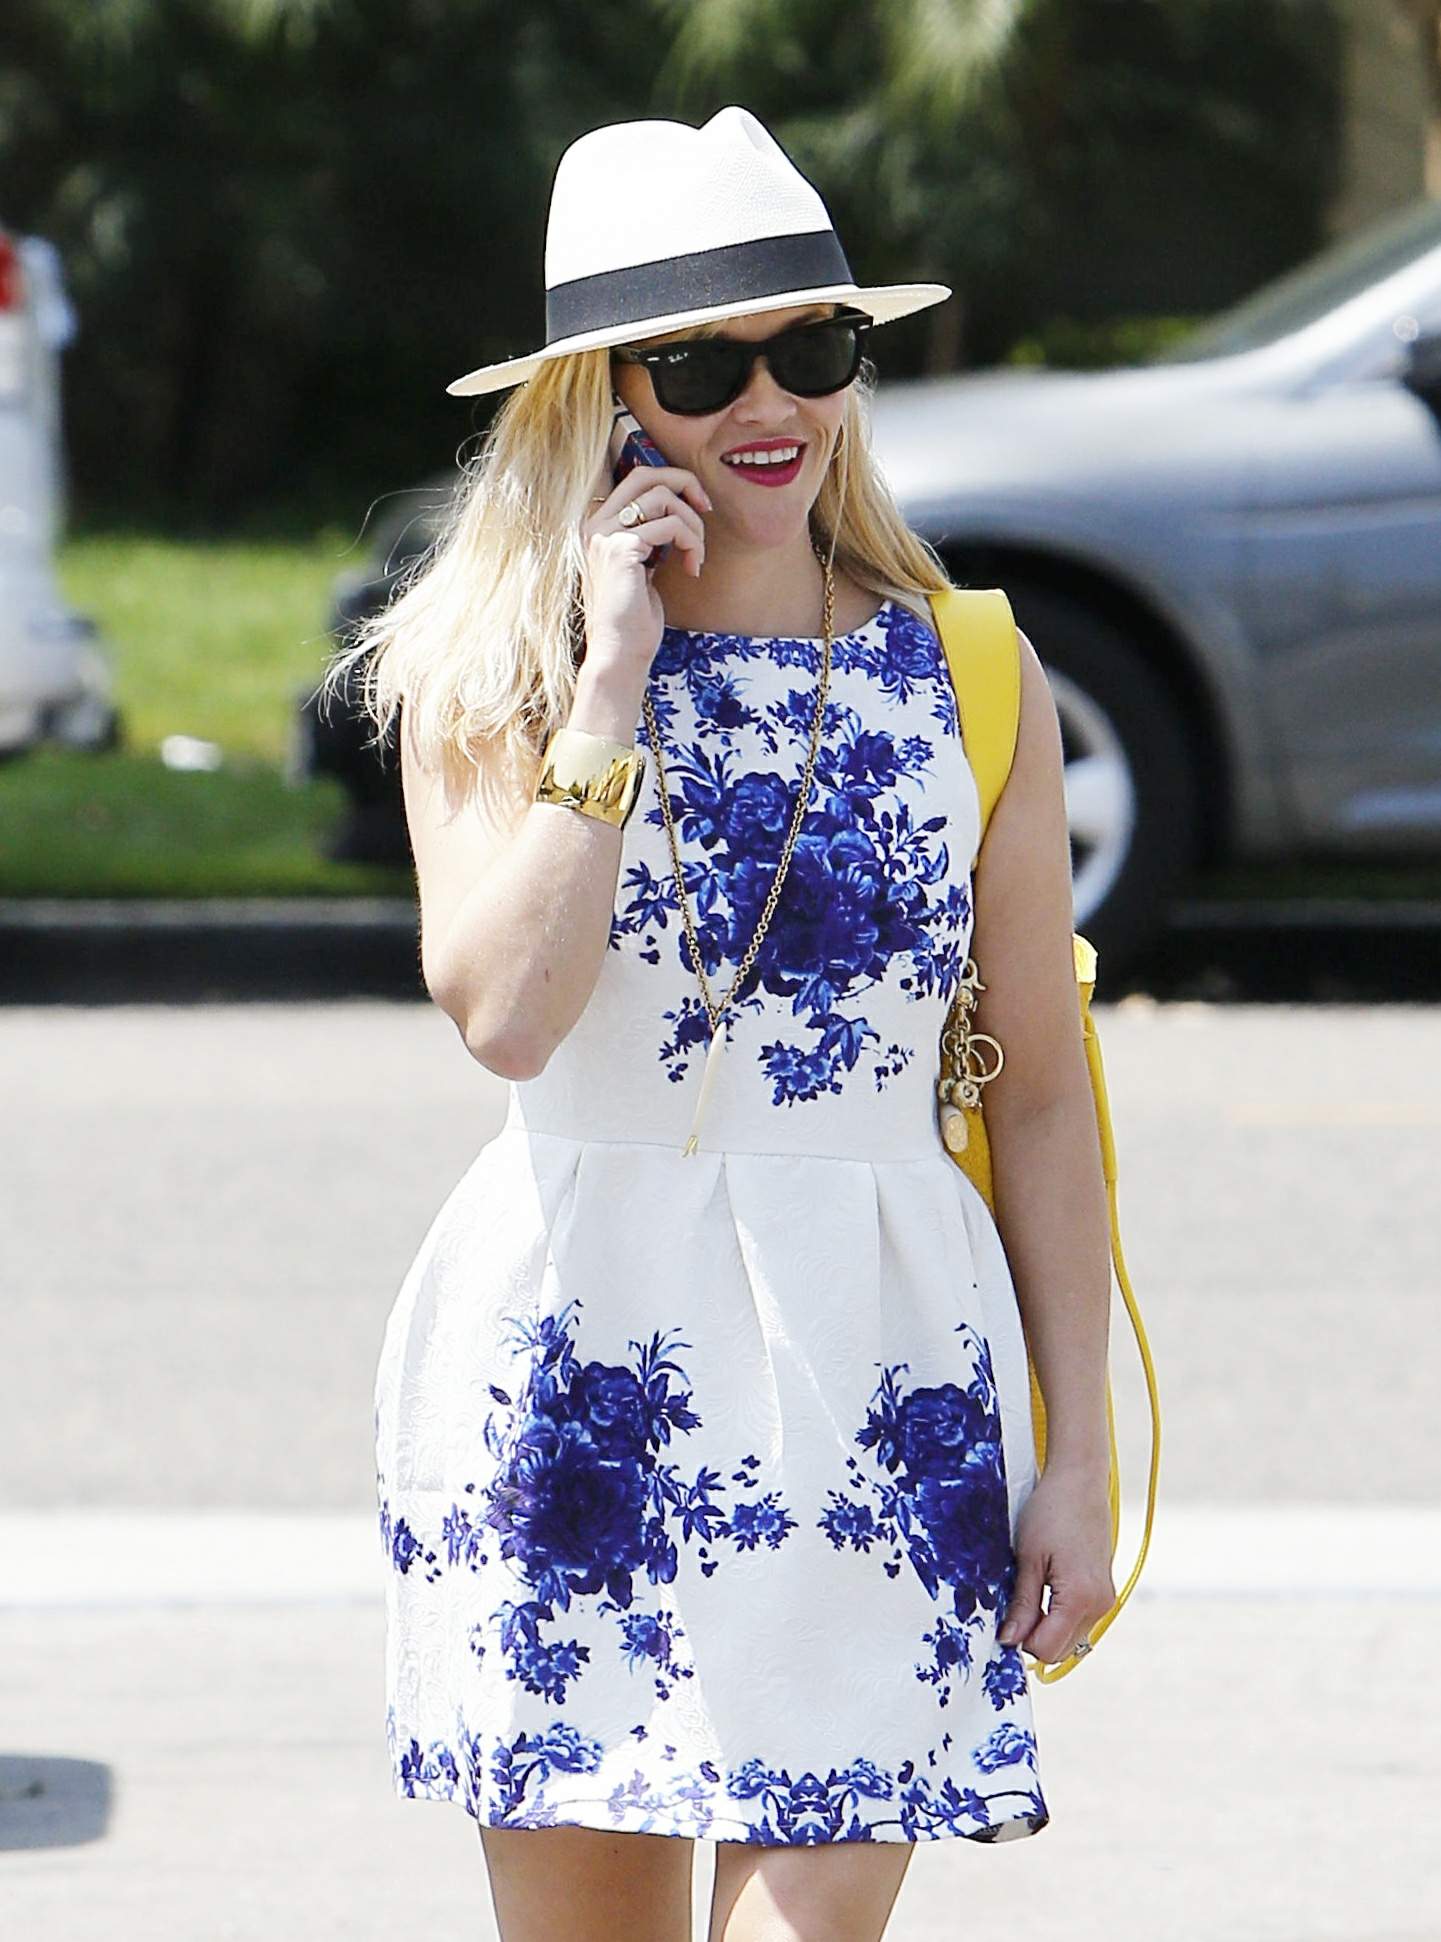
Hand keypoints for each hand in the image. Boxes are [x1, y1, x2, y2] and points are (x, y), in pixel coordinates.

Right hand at [580, 463, 709, 675]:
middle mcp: (596, 523)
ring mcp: (605, 534)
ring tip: (697, 556)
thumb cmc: (635, 617)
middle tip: (707, 509)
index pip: (637, 478)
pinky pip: (671, 526)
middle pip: (647, 474)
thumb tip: (678, 507)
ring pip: (664, 499)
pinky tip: (692, 568)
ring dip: (693, 526)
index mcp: (599, 524)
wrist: (619, 652)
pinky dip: (691, 543)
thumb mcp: (642, 565)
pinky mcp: (622, 548)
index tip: (697, 507)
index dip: (673, 482)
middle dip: (685, 483)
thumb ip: (650, 534)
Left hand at [997, 1463, 1115, 1664]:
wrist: (1079, 1481)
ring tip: (1030, 1591)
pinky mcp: (1104, 1590)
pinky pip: (1079, 1620)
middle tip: (1014, 1605)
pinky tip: (1045, 1587)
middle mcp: (1099, 1605)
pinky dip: (1059, 1615)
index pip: (1047, 1649)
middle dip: (1034, 1636)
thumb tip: (1009, 1640)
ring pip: (1071, 1638)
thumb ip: (1022, 1604)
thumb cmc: (1051, 1511)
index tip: (1003, 1621)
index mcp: (1080, 1599)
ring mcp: (1105, 1599)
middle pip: (1061, 1650)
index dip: (1021, 1640)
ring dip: (1047, 1626)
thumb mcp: (1028, 1559)